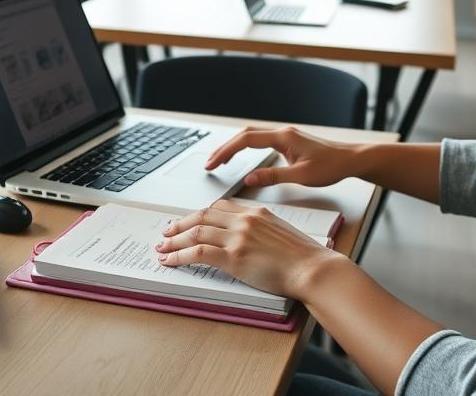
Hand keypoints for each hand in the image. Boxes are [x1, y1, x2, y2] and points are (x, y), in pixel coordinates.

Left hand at [154, 199, 345, 300]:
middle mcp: (244, 220)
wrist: (313, 268)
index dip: (200, 215)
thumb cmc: (304, 257)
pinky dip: (179, 255)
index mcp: (256, 212)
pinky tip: (170, 260)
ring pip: (196, 232)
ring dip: (175, 240)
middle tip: (168, 231)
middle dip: (181, 224)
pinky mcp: (234, 256)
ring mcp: (238, 237)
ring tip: (163, 247)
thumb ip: (263, 231)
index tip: (190, 221)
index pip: (220, 207)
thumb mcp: (282, 233)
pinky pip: (198, 252)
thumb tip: (251, 240)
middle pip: (203, 216)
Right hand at [205, 126, 359, 188]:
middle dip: (225, 148)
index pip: (247, 140)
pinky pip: (260, 142)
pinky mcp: (288, 143)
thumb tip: (249, 180)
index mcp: (283, 137)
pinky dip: (246, 149)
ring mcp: (285, 137)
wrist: (351, 160)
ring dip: (234, 147)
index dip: (227, 151)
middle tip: (209, 164)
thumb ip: (273, 177)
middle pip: (245, 135)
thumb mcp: (301, 177)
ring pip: (252, 137)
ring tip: (219, 162)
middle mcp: (282, 133)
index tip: (213, 163)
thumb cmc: (332, 166)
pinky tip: (242, 159)